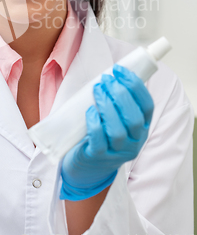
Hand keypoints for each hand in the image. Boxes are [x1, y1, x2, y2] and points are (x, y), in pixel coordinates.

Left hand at [60, 64, 153, 200]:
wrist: (88, 165)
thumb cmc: (102, 132)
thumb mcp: (117, 117)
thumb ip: (119, 99)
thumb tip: (113, 72)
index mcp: (143, 127)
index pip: (147, 105)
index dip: (135, 85)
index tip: (119, 69)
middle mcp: (134, 141)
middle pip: (134, 118)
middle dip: (120, 94)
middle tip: (106, 79)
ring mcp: (117, 151)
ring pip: (118, 130)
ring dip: (107, 106)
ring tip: (97, 90)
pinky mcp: (99, 157)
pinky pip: (99, 141)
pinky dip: (95, 123)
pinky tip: (90, 110)